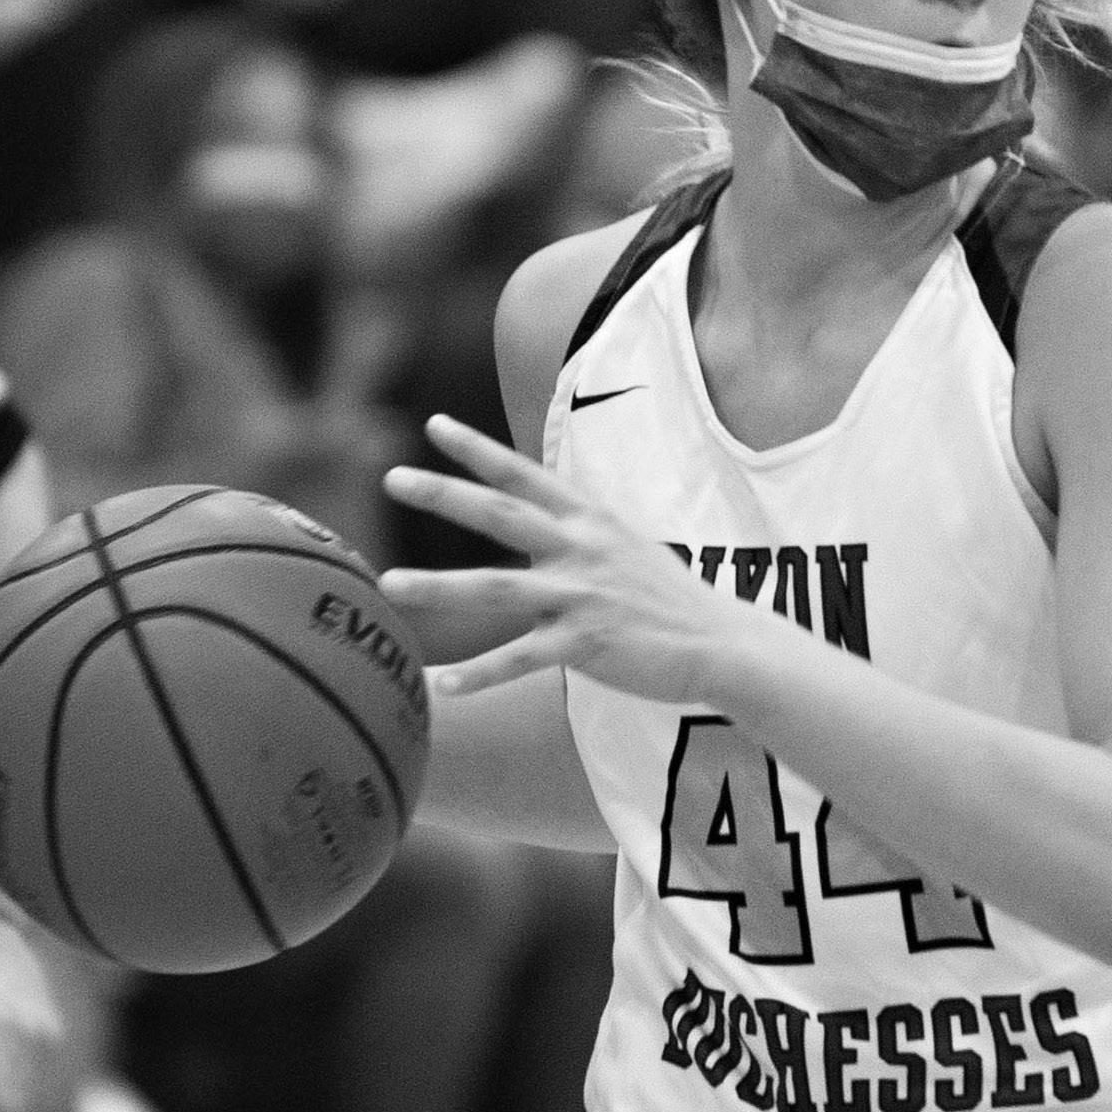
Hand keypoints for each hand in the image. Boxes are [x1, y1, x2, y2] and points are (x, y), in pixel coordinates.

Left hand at [381, 413, 747, 701]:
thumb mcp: (624, 546)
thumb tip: (534, 519)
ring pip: (497, 588)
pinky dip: (479, 675)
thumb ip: (575, 532)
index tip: (434, 425)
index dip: (479, 449)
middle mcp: (582, 550)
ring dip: (439, 585)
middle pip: (501, 515)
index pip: (525, 475)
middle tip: (393, 477)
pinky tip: (441, 686)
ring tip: (390, 583)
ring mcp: (583, 596)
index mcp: (590, 521)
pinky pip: (521, 660)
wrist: (721, 641)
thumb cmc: (668, 598)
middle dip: (444, 494)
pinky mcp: (587, 644)